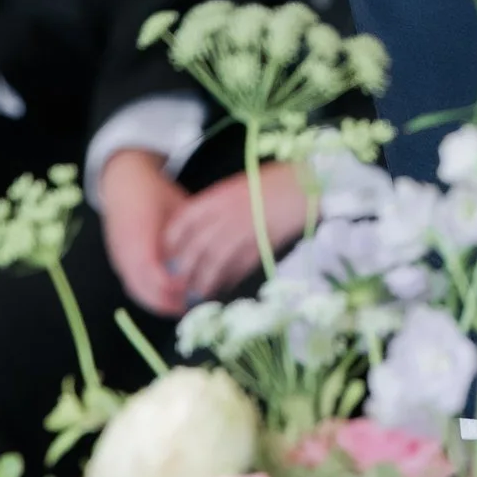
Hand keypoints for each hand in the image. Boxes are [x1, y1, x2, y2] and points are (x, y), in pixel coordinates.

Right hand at [97, 151, 189, 316]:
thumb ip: (192, 232)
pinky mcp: (119, 264)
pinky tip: (174, 295)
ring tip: (190, 304)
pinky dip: (153, 296)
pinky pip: (135, 287)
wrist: (123, 183)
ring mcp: (119, 261)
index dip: (178, 288)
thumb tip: (219, 251)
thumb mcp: (179, 208)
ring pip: (140, 294)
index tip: (200, 290)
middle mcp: (125, 254)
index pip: (157, 276)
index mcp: (140, 238)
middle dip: (174, 302)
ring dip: (163, 302)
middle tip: (200, 305)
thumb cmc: (156, 193)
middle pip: (147, 292)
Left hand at [160, 164, 306, 306]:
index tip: (167, 253)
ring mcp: (245, 229)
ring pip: (215, 260)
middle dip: (184, 267)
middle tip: (176, 283)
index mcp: (220, 195)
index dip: (172, 239)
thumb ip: (220, 205)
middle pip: (196, 245)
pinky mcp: (262, 244)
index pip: (185, 220)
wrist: (309, 184)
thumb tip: (202, 229)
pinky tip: (223, 289)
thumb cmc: (277, 181)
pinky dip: (228, 280)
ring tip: (197, 294)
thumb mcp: (242, 185)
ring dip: (204, 280)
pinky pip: (239, 266)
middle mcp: (228, 213)